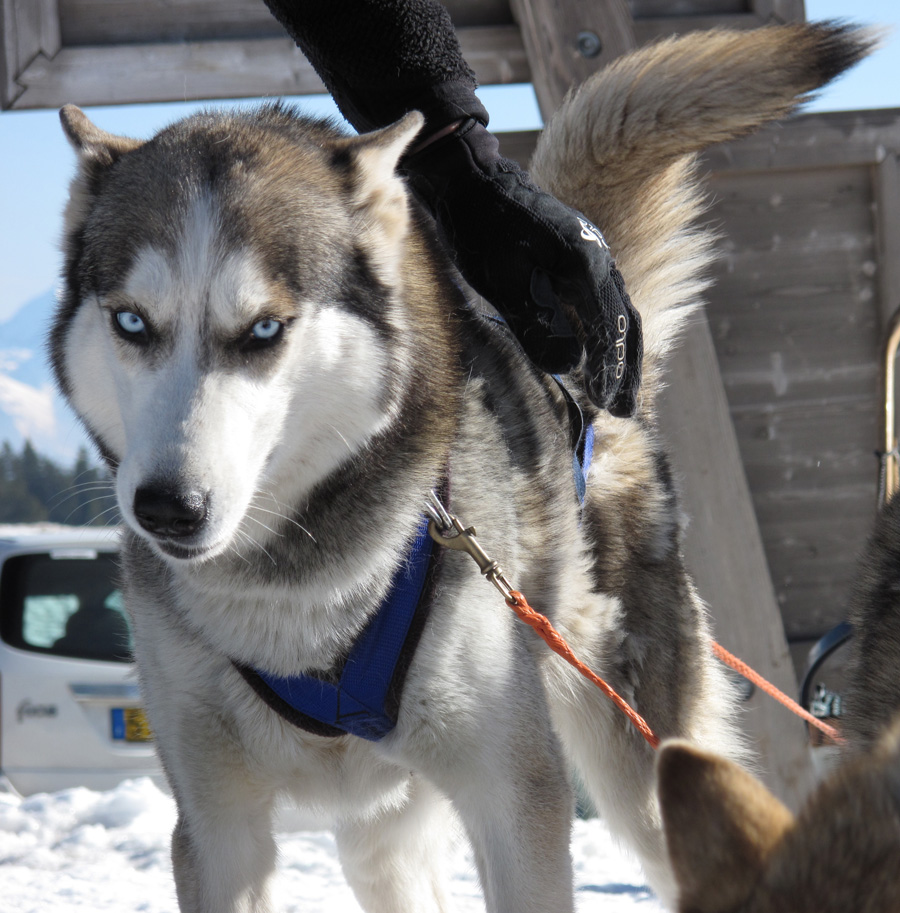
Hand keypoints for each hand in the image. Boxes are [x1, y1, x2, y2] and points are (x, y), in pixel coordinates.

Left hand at [404, 119, 641, 416]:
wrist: (473, 184)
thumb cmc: (482, 232)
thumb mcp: (503, 282)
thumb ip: (537, 323)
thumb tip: (570, 367)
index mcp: (585, 263)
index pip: (608, 327)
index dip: (608, 368)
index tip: (604, 403)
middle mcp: (599, 258)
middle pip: (625, 324)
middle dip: (626, 371)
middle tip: (626, 413)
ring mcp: (594, 257)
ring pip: (620, 315)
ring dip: (622, 359)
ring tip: (621, 399)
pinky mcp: (581, 260)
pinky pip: (606, 305)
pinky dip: (609, 337)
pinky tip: (602, 359)